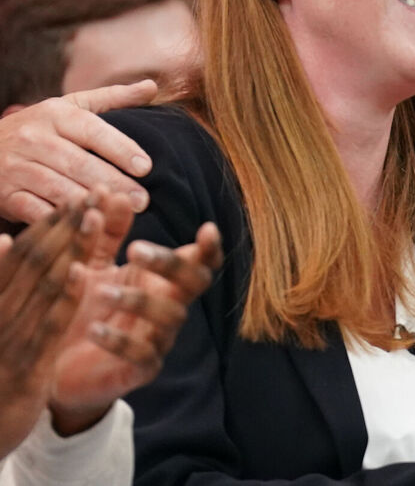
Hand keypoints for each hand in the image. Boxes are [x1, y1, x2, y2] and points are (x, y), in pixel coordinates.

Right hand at [0, 80, 156, 223]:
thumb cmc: (39, 128)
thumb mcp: (70, 107)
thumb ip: (111, 98)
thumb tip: (151, 86)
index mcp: (54, 114)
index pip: (92, 130)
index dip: (120, 149)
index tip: (146, 167)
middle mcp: (33, 138)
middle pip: (78, 163)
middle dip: (113, 182)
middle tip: (142, 200)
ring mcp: (16, 167)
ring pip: (57, 188)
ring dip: (90, 203)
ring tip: (118, 213)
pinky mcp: (4, 194)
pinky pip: (33, 210)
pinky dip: (59, 219)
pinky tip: (84, 225)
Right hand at [0, 201, 100, 457]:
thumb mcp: (0, 320)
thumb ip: (7, 283)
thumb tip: (8, 242)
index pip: (20, 254)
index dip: (48, 224)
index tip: (76, 196)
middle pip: (32, 261)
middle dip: (63, 225)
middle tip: (89, 192)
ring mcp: (9, 338)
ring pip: (42, 284)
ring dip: (69, 247)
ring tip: (91, 215)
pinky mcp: (25, 365)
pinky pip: (47, 324)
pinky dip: (63, 295)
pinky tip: (82, 270)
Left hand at [48, 212, 222, 435]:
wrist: (56, 365)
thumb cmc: (82, 308)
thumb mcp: (91, 265)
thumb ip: (106, 234)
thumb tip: (117, 193)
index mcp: (162, 279)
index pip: (200, 261)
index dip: (210, 247)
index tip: (207, 229)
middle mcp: (169, 306)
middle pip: (194, 282)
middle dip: (170, 263)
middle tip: (135, 250)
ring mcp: (159, 338)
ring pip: (170, 317)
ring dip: (139, 300)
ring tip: (100, 292)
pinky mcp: (141, 369)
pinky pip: (142, 355)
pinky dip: (121, 341)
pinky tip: (94, 329)